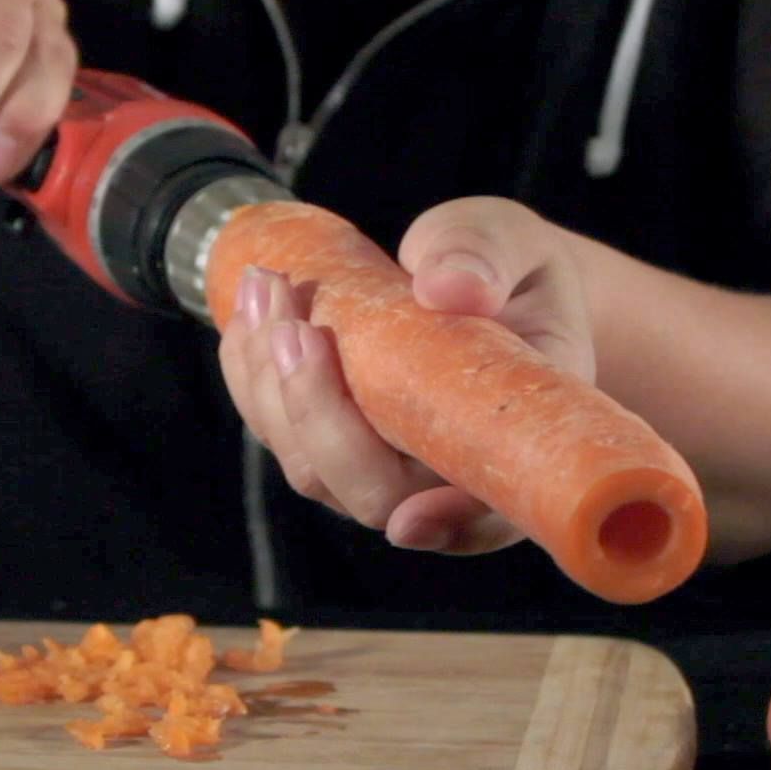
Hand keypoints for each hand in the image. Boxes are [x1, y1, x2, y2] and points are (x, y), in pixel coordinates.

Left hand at [218, 197, 596, 555]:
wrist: (490, 277)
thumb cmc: (520, 271)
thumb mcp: (516, 243)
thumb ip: (487, 256)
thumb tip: (444, 289)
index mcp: (511, 445)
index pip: (487, 518)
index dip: (449, 526)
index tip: (408, 514)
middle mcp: (440, 478)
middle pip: (367, 494)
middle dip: (316, 413)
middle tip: (294, 324)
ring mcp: (378, 468)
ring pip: (309, 466)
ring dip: (269, 384)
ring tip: (266, 286)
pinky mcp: (330, 441)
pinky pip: (278, 430)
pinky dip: (251, 373)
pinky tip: (250, 310)